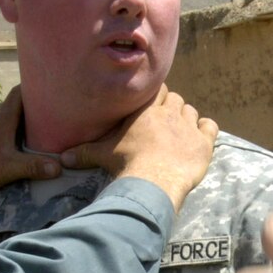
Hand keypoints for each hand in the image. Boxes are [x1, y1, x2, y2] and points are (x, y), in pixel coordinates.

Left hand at [0, 89, 62, 211]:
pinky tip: (18, 143)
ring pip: (9, 119)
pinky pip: (2, 133)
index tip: (53, 88)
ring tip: (43, 127)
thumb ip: (34, 166)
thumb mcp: (9, 168)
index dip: (36, 86)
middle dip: (35, 105)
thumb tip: (61, 166)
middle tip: (56, 109)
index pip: (20, 92)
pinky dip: (13, 134)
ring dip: (24, 120)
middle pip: (17, 105)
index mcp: (2, 119)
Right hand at [63, 88, 217, 208]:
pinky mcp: (204, 143)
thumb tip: (62, 157)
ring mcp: (188, 127)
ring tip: (180, 133)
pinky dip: (207, 130)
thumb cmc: (126, 164)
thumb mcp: (102, 154)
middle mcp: (169, 113)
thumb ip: (84, 152)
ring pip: (192, 112)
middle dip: (171, 109)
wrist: (153, 180)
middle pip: (175, 100)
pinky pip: (210, 126)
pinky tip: (200, 138)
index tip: (152, 109)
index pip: (157, 91)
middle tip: (165, 124)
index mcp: (146, 110)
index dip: (156, 99)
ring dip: (187, 119)